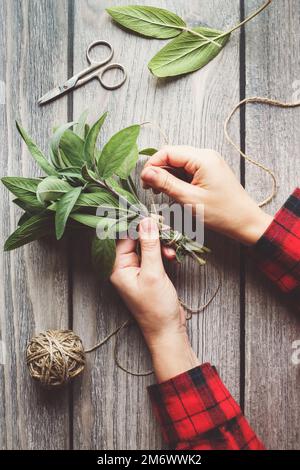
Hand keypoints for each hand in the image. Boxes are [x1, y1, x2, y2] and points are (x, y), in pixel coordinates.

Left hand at [110, 217, 198, 381]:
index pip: (123, 237)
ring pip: (146, 246)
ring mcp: (136, 271)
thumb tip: (146, 221)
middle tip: (167, 231)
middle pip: (135, 240)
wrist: (167, 330)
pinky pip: (153, 256)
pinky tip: (172, 256)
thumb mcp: (153, 273)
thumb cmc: (156, 307)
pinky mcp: (148, 274)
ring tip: (172, 248)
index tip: (152, 217)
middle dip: (152, 234)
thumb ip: (149, 245)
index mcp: (117, 267)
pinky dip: (162, 253)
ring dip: (160, 244)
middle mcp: (124, 267)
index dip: (137, 225)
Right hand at [141, 146, 272, 244]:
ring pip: (178, 162)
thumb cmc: (221, 213)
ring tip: (159, 191)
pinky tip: (172, 191)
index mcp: (202, 158)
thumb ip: (166, 183)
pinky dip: (176, 178)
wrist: (245, 222)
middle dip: (158, 170)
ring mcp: (208, 162)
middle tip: (149, 189)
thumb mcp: (189, 199)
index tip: (144, 182)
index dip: (152, 165)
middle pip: (172, 155)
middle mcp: (205, 155)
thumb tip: (146, 172)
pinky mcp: (208, 171)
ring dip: (166, 175)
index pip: (168, 152)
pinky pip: (187, 169)